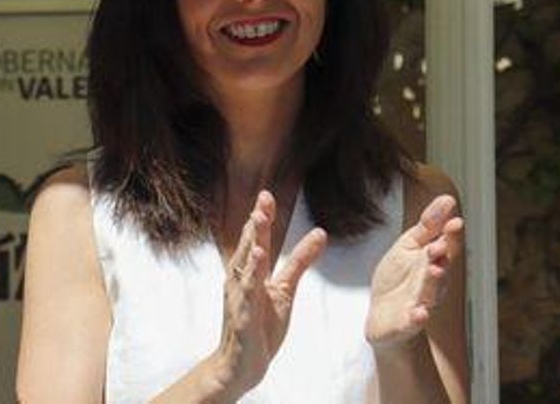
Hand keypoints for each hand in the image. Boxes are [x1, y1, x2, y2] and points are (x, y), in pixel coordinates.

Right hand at [209, 190, 326, 396]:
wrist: (243, 364)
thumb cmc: (260, 326)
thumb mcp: (285, 290)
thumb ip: (300, 261)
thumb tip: (320, 233)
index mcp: (250, 272)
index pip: (257, 240)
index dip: (261, 218)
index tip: (266, 195)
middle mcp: (240, 280)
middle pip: (249, 246)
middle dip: (256, 223)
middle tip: (263, 199)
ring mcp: (239, 297)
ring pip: (245, 265)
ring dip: (252, 243)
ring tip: (259, 221)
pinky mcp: (242, 316)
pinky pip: (247, 292)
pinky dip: (251, 275)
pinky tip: (257, 259)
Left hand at [366, 194, 463, 350]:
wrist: (385, 317)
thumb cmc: (400, 279)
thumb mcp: (409, 247)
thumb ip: (428, 226)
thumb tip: (448, 199)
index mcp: (432, 262)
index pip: (445, 247)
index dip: (450, 236)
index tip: (456, 222)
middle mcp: (432, 284)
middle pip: (438, 269)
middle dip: (440, 257)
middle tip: (439, 245)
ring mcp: (421, 303)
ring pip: (430, 294)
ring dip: (434, 283)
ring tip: (436, 270)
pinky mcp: (406, 323)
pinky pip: (413, 321)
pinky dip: (417, 317)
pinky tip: (420, 312)